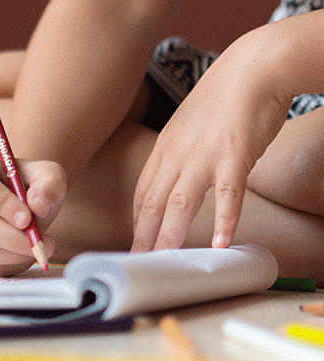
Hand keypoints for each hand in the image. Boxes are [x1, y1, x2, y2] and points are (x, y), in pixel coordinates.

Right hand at [0, 153, 64, 275]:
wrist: (17, 207)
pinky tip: (20, 254)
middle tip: (38, 243)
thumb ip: (49, 184)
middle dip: (11, 237)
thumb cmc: (28, 187)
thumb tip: (38, 206)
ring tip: (35, 247)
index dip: (2, 204)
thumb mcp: (46, 175)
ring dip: (11, 253)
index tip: (27, 219)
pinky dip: (4, 264)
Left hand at [132, 33, 291, 250]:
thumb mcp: (187, 127)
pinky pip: (228, 194)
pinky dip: (225, 219)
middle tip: (140, 264)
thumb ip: (179, 155)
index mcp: (164, 148)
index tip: (134, 245)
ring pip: (181, 204)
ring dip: (172, 235)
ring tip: (166, 261)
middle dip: (145, 237)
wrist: (253, 68)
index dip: (137, 223)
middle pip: (153, 204)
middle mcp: (177, 154)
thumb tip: (176, 182)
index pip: (143, 194)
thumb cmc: (224, 99)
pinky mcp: (234, 155)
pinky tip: (222, 242)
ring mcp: (204, 156)